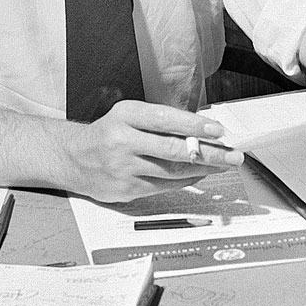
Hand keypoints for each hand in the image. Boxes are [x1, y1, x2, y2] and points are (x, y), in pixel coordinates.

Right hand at [60, 101, 244, 202]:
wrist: (73, 158)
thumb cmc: (108, 133)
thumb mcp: (128, 116)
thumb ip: (160, 122)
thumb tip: (201, 130)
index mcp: (125, 116)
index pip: (165, 120)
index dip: (194, 126)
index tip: (217, 130)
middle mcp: (122, 141)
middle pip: (173, 149)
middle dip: (208, 153)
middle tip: (232, 154)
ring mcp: (123, 168)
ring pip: (172, 171)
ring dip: (203, 169)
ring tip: (223, 164)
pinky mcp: (126, 190)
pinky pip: (164, 186)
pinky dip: (186, 181)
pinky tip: (199, 175)